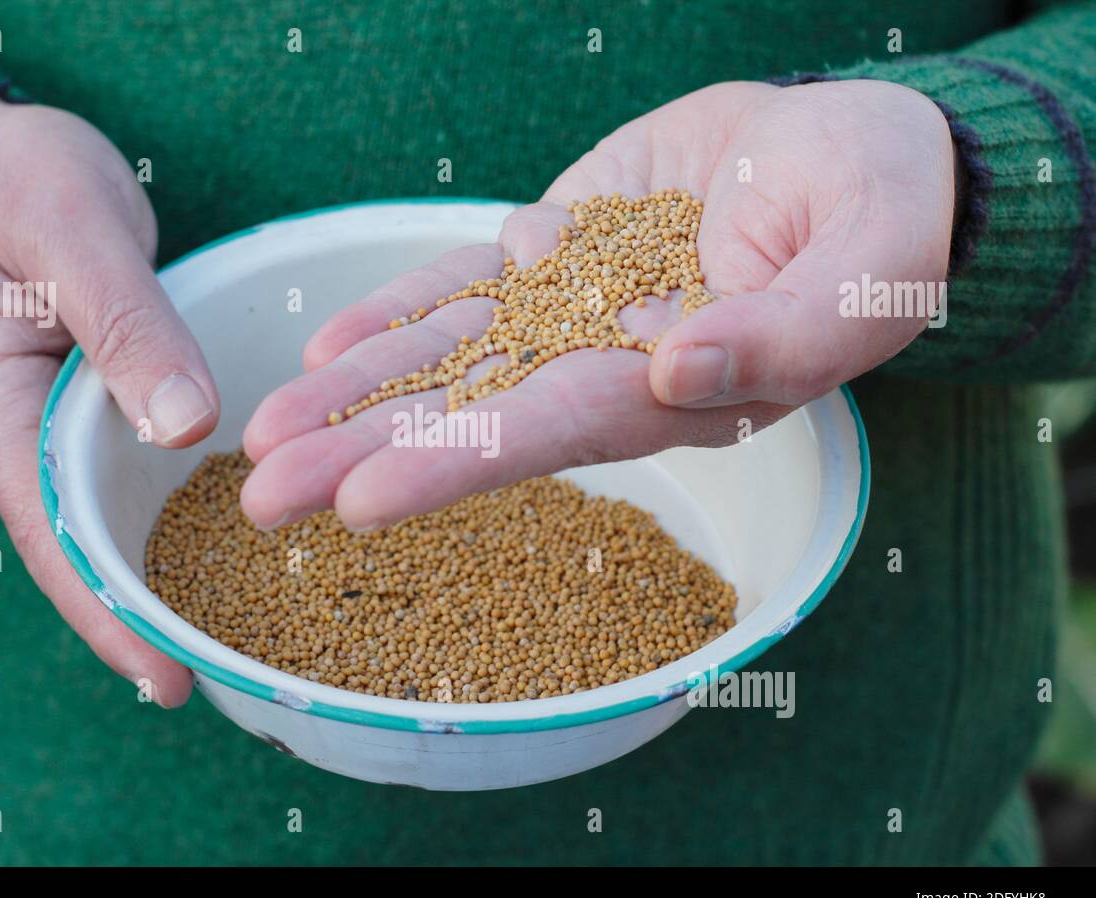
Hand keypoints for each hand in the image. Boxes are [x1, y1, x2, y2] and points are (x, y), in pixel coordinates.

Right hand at [0, 88, 220, 705]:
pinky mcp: (113, 407)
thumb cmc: (19, 185)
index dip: (108, 612)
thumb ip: (125, 326)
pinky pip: (146, 477)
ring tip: (238, 644)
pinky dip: (188, 517)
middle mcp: (35, 439)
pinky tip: (242, 547)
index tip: (165, 678)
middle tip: (217, 684)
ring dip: (171, 581)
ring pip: (120, 523)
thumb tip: (185, 427)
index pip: (53, 536)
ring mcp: (73, 429)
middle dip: (145, 622)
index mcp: (3, 411)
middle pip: (88, 551)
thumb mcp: (71, 235)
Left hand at [242, 79, 953, 529]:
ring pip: (449, 357)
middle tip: (260, 498)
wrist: (848, 151)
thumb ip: (782, 334)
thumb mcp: (864, 271)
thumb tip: (674, 368)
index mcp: (677, 397)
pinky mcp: (554, 256)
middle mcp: (607, 369)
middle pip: (470, 415)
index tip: (358, 501)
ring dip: (356, 393)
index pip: (549, 436)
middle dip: (364, 453)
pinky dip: (397, 315)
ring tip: (263, 432)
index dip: (454, 466)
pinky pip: (465, 289)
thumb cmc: (882, 214)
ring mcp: (570, 313)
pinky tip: (324, 349)